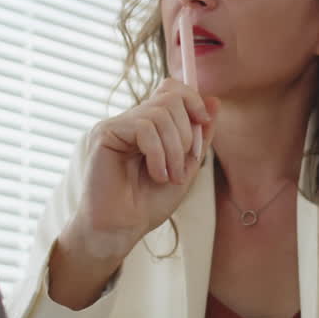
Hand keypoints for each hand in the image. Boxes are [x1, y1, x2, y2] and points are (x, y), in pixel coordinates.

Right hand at [69, 78, 218, 260]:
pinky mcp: (104, 134)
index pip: (171, 88)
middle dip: (187, 133)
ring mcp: (116, 125)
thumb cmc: (148, 204)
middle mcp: (131, 120)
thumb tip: (214, 100)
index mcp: (149, 125)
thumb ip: (200, 136)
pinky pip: (143, 127)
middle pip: (171, 97)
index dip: (192, 99)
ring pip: (160, 113)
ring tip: (169, 176)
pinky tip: (156, 175)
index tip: (203, 122)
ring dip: (174, 149)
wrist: (121, 229)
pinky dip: (158, 153)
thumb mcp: (186, 167)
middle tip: (183, 166)